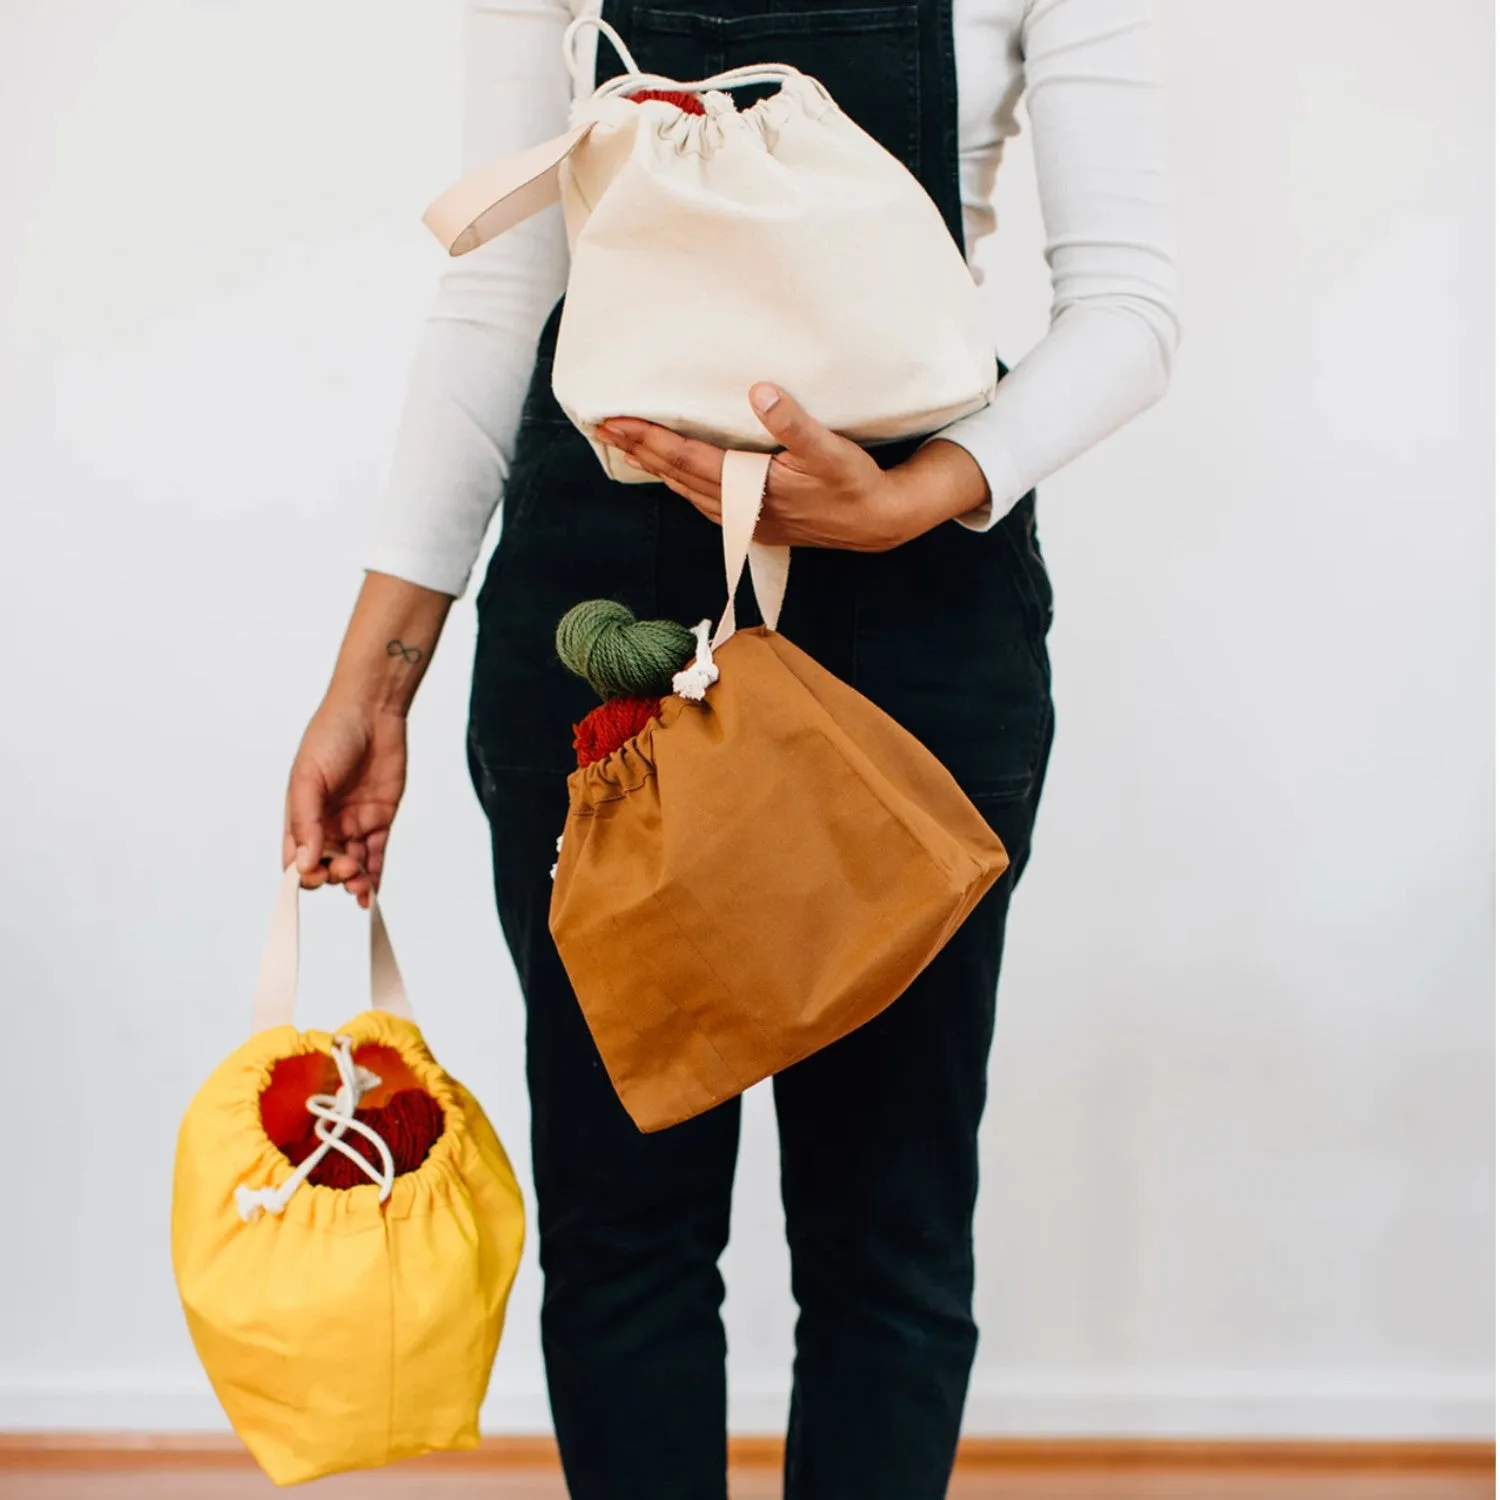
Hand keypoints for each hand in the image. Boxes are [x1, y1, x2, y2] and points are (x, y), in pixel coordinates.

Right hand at [283, 697, 407, 906]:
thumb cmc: (331, 736)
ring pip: (353, 864)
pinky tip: (373, 892)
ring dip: (355, 880)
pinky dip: (375, 875)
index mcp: (301, 814)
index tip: (314, 876)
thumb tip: (304, 863)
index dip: (303, 874)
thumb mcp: (309, 777)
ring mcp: (354, 823)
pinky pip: (377, 854)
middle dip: (334, 875)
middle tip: (346, 868)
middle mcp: (326, 823)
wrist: (372, 712)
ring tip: (361, 883)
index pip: (296, 857)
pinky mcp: (380, 819)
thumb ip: (306, 821)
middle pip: (326, 865)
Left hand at [596, 384, 990, 551]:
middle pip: (676, 475)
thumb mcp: (830, 449)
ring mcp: (746, 520)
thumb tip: (760, 393)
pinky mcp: (755, 522)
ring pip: (686, 490)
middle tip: (603, 427)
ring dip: (656, 467)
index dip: (648, 439)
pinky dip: (681, 482)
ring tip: (628, 445)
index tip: (615, 422)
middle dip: (639, 450)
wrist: (879, 522)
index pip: (686, 459)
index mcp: (751, 488)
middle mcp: (740, 509)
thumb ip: (794, 421)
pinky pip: (704, 501)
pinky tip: (674, 473)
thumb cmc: (856, 484)